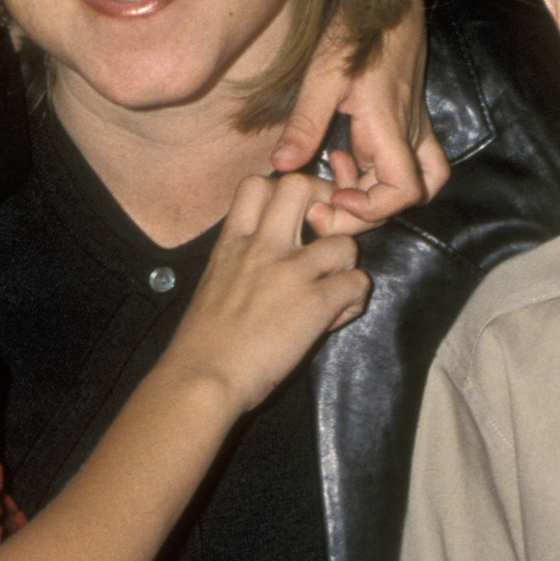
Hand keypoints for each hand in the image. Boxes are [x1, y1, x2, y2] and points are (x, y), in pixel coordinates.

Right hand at [157, 172, 370, 415]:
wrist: (201, 378)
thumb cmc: (202, 342)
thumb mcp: (214, 282)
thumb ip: (242, 260)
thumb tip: (275, 260)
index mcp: (232, 242)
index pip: (257, 182)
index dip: (283, 189)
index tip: (293, 214)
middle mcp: (262, 247)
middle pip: (301, 186)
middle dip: (323, 202)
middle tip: (326, 233)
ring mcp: (291, 272)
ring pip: (345, 241)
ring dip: (346, 265)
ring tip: (333, 288)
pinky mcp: (315, 303)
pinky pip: (358, 282)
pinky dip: (354, 300)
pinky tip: (336, 316)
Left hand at [272, 0, 448, 234]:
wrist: (388, 2)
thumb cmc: (357, 32)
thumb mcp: (322, 76)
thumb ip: (305, 123)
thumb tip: (283, 167)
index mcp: (390, 127)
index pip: (404, 191)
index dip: (373, 210)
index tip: (336, 201)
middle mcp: (410, 134)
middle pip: (409, 197)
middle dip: (366, 211)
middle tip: (326, 205)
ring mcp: (413, 128)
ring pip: (416, 182)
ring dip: (378, 194)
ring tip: (339, 184)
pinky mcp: (407, 121)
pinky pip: (409, 162)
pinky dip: (380, 173)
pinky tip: (345, 157)